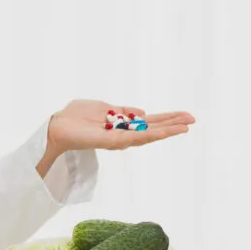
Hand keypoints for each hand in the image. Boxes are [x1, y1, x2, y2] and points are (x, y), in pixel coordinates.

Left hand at [47, 99, 194, 154]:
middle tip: (193, 120)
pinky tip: (165, 131)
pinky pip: (135, 138)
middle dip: (172, 125)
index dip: (165, 120)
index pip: (148, 123)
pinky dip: (151, 134)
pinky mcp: (112, 142)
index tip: (184, 116)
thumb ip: (122, 110)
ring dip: (167, 130)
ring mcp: (119, 139)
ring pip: (148, 135)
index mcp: (121, 125)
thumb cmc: (75, 116)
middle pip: (152, 130)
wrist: (57, 126)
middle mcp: (122, 134)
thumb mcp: (102, 107)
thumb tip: (142, 112)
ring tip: (186, 126)